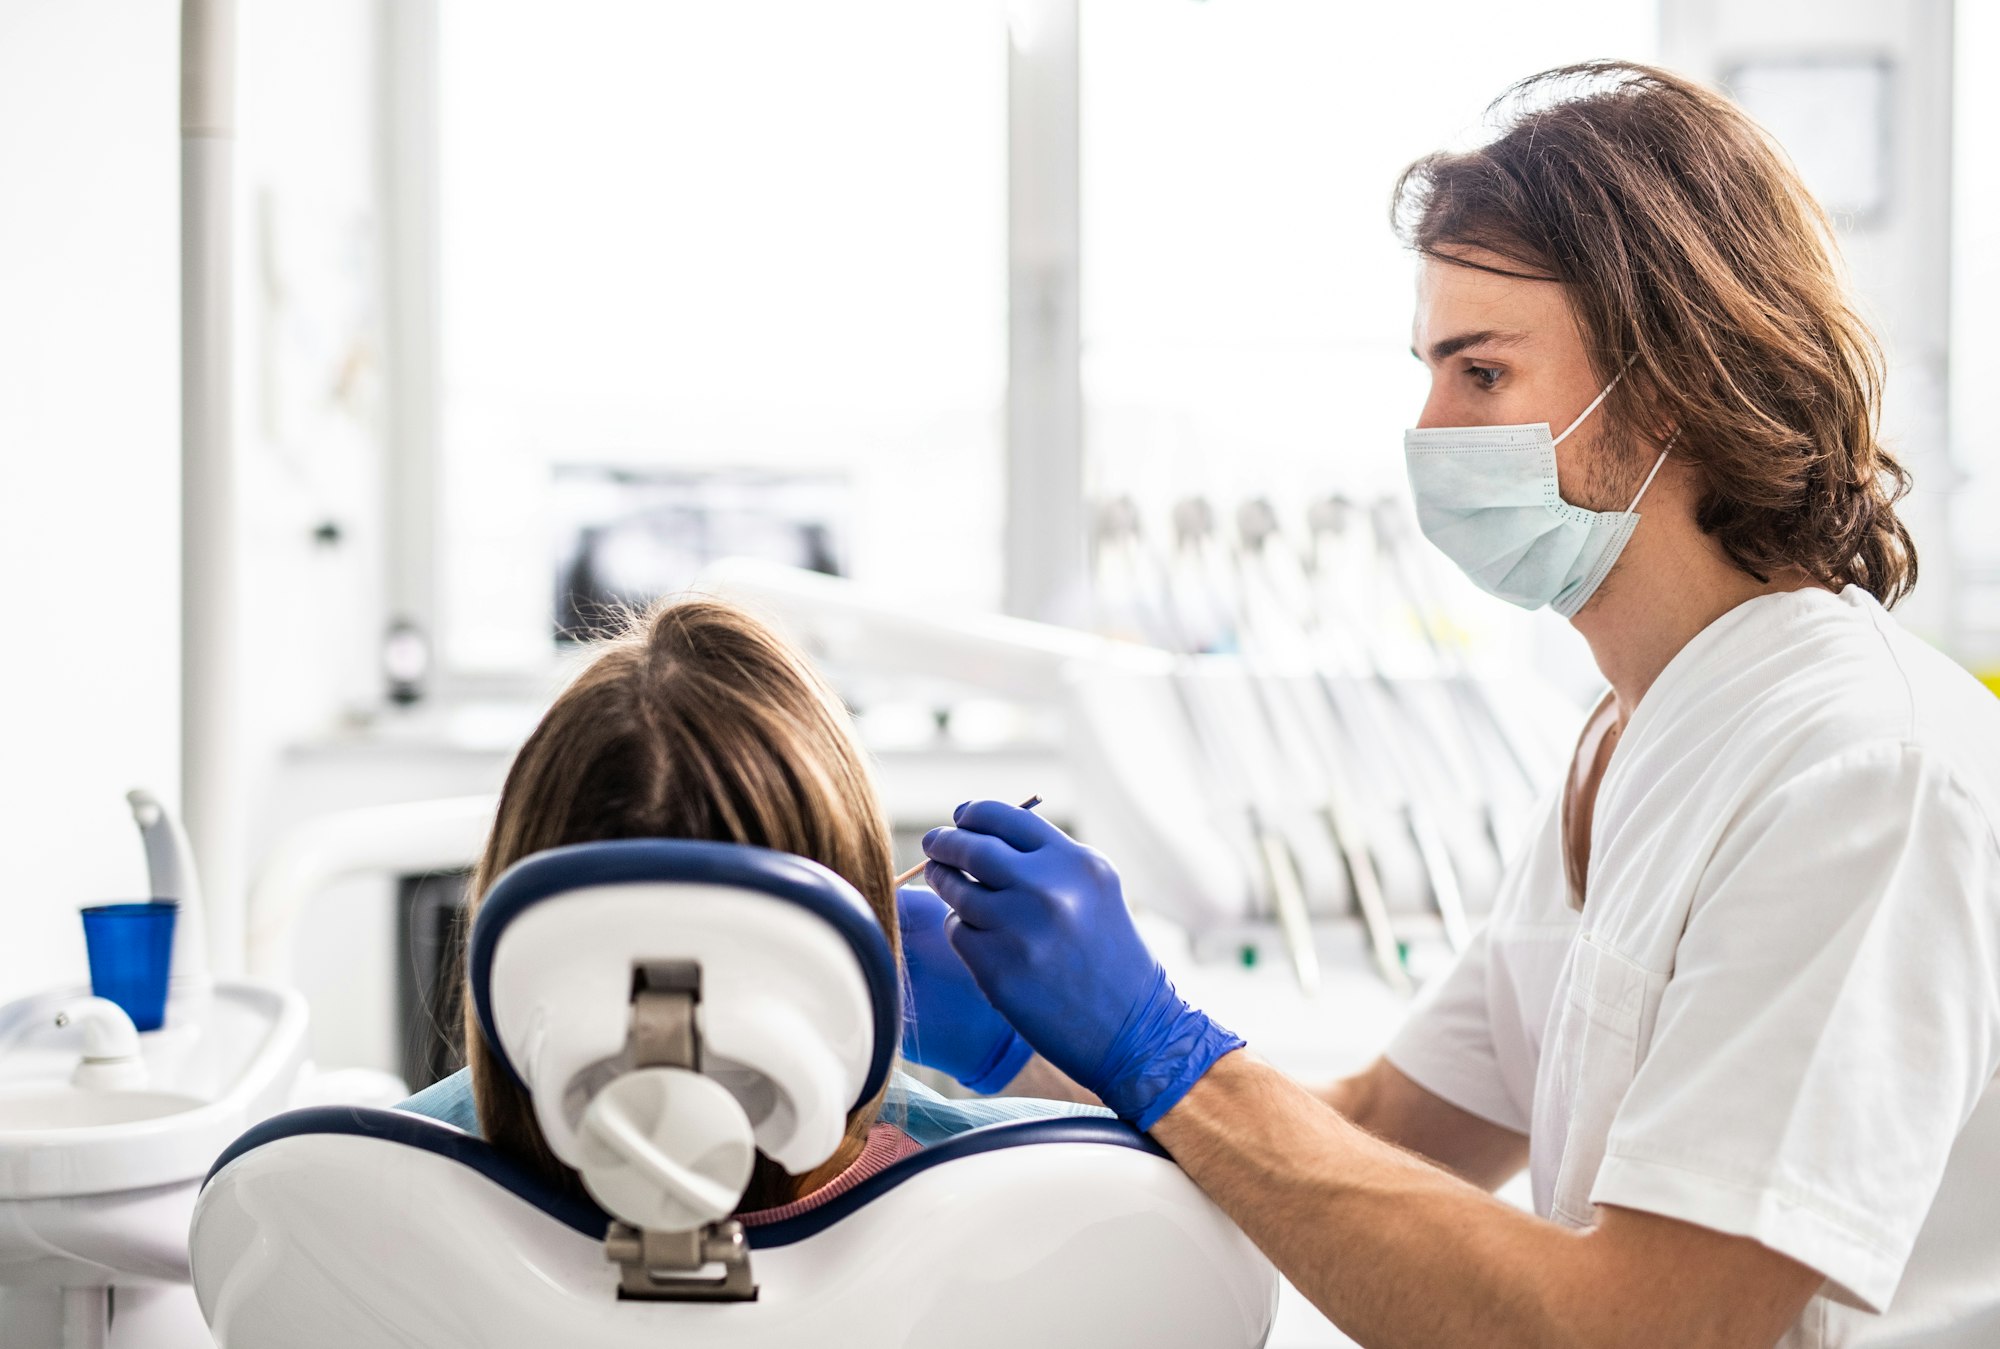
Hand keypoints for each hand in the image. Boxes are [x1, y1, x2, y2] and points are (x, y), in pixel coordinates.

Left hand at [923, 801, 1242, 1129]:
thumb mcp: (1095, 891)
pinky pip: (959, 933)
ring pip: (957, 892)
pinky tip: (982, 940)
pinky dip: (962, 932)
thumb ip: (1046, 860)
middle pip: (971, 848)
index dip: (973, 814)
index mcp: (1076, 863)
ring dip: (946, 885)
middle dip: (944, 843)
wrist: (1135, 1029)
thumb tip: (978, 833)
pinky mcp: (997, 969)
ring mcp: (1020, 929)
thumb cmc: (1110, 956)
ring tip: (947, 885)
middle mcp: (1049, 889)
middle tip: (934, 845)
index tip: (960, 818)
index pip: (1005, 817)